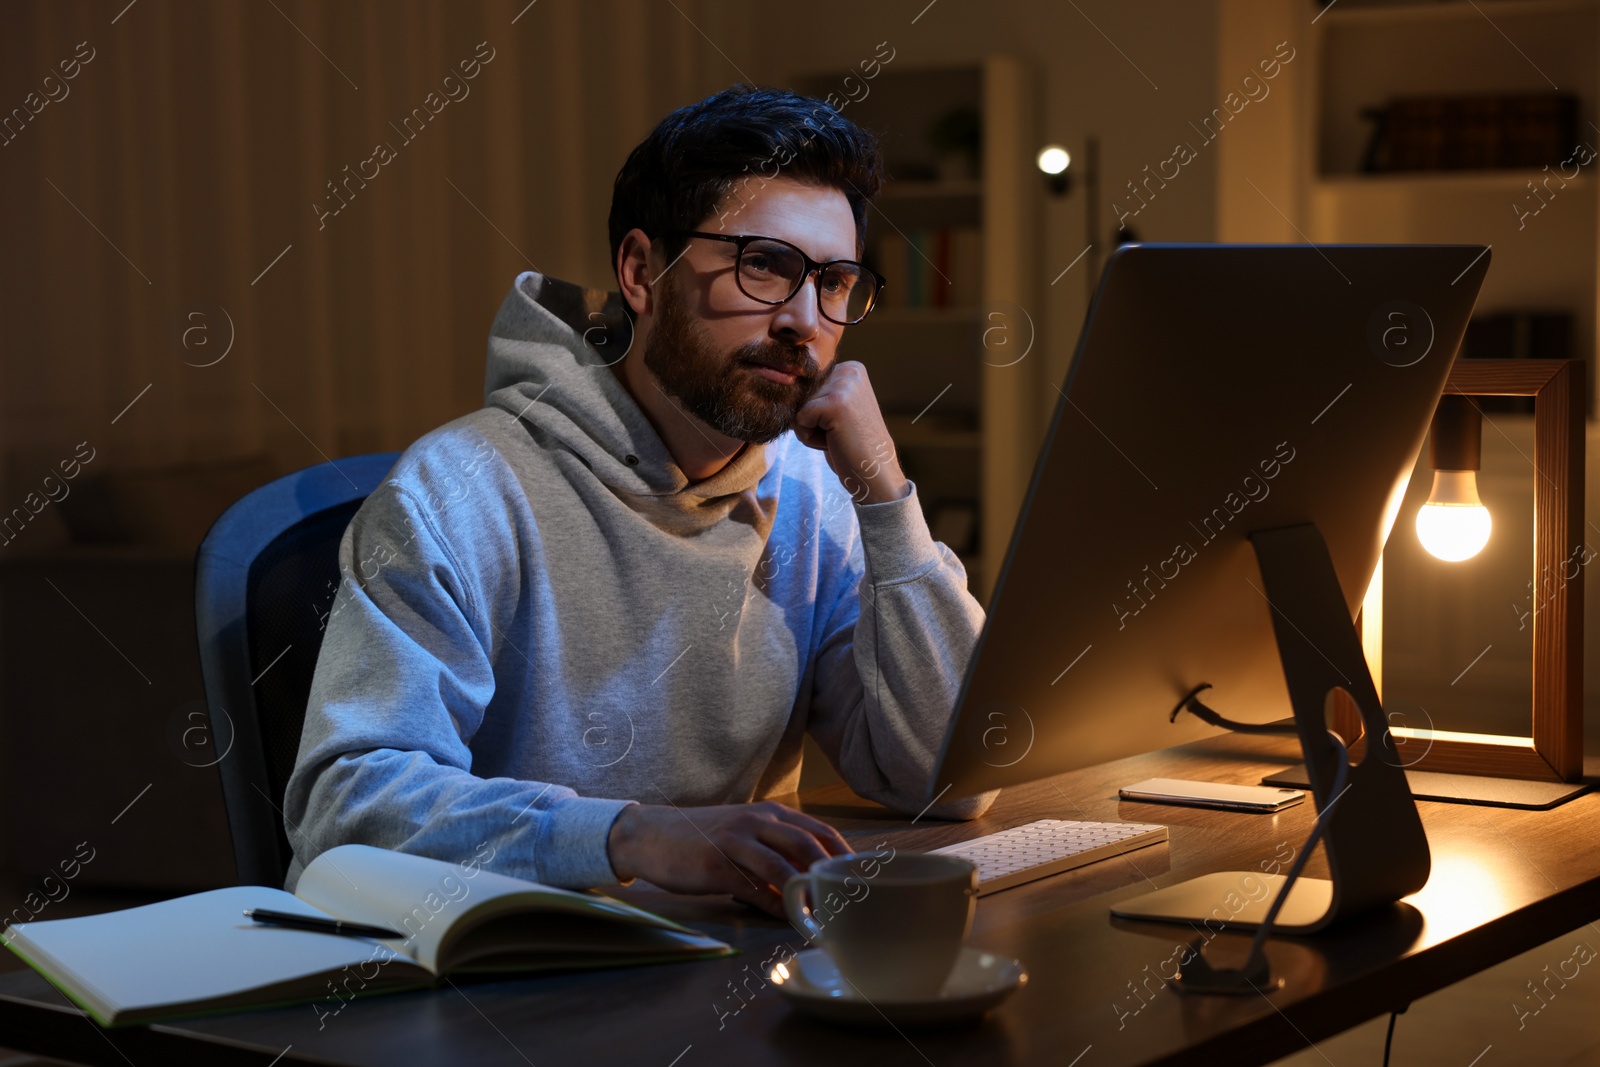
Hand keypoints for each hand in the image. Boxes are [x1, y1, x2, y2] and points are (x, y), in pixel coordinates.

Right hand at [606, 801, 853, 917]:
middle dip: (833, 874)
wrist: (650, 835)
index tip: (862, 879)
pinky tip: (786, 919)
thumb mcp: (744, 833)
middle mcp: (756, 821)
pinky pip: (753, 888)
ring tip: (824, 916)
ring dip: (806, 894)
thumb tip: (811, 878)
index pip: (819, 830)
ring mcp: (735, 841)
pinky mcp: (716, 864)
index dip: (844, 854)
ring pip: (782, 866)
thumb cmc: (702, 838)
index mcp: (769, 813)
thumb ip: (776, 849)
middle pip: (807, 844)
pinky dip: (774, 906)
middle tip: (852, 900)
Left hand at [792, 361, 908, 504]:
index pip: (806, 385)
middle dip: (811, 420)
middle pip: (800, 395)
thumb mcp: (837, 409)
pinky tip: (834, 442)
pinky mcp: (835, 403)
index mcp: (852, 368)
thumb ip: (818, 393)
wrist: (876, 473)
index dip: (816, 412)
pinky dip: (810, 439)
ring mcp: (844, 385)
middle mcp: (849, 370)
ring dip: (810, 430)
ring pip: (798, 408)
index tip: (841, 424)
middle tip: (840, 433)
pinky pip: (798, 420)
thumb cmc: (852, 445)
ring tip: (838, 437)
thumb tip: (783, 383)